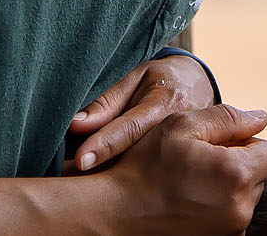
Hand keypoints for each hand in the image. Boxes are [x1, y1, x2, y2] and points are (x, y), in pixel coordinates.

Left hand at [67, 53, 218, 172]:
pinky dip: (126, 181)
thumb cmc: (160, 79)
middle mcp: (180, 128)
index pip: (132, 126)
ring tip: (78, 185)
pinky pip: (151, 175)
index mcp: (166, 101)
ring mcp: (185, 149)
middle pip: (137, 154)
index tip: (81, 159)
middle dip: (104, 167)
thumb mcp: (135, 77)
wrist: (198, 86)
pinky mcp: (182, 163)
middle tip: (68, 175)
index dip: (106, 143)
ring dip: (111, 176)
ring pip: (144, 169)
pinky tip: (103, 190)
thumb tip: (76, 126)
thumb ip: (107, 101)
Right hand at [101, 105, 266, 235]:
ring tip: (192, 184)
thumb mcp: (183, 126)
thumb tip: (262, 119)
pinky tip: (190, 203)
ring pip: (245, 200)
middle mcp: (240, 208)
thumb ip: (228, 118)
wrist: (114, 212)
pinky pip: (231, 220)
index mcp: (236, 174)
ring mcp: (230, 232)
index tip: (220, 146)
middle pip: (259, 178)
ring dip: (228, 189)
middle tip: (201, 163)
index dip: (248, 144)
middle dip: (238, 166)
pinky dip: (218, 210)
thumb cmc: (146, 165)